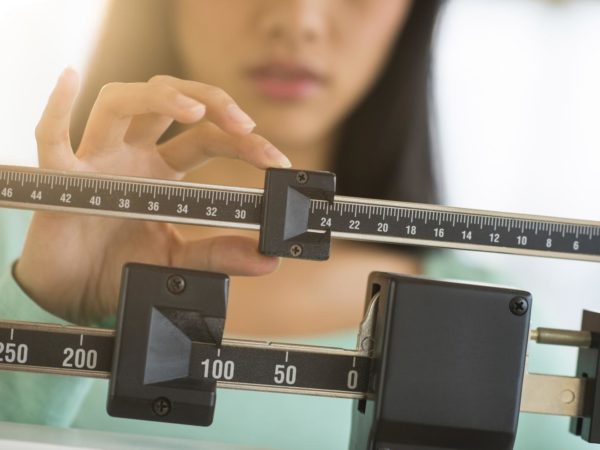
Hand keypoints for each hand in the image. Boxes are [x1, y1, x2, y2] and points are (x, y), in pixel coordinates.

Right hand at [15, 69, 290, 323]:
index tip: (277, 161)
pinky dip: (56, 108)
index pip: (207, 139)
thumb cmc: (120, 266)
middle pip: (169, 104)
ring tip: (194, 112)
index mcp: (162, 171)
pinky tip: (70, 80)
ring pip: (121, 102)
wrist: (76, 293)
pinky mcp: (62, 178)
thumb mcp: (178, 259)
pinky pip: (51, 137)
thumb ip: (218, 255)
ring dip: (159, 97)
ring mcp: (97, 160)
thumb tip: (266, 259)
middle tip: (246, 126)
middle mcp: (132, 156)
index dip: (244, 145)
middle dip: (211, 103)